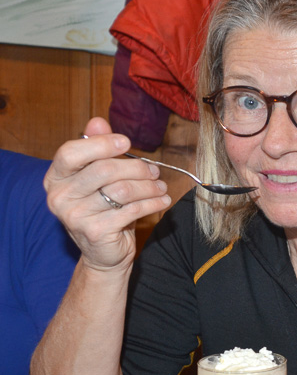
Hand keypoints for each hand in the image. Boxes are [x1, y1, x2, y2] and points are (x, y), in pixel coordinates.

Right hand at [44, 117, 170, 271]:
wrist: (104, 252)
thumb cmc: (103, 209)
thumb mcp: (98, 178)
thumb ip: (96, 149)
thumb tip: (98, 121)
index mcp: (55, 178)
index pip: (71, 152)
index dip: (101, 144)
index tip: (126, 142)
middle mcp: (59, 197)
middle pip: (103, 170)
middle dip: (136, 168)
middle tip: (155, 171)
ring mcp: (75, 216)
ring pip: (122, 190)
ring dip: (149, 186)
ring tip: (161, 186)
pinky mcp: (95, 231)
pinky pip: (131, 210)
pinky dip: (152, 203)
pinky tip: (162, 200)